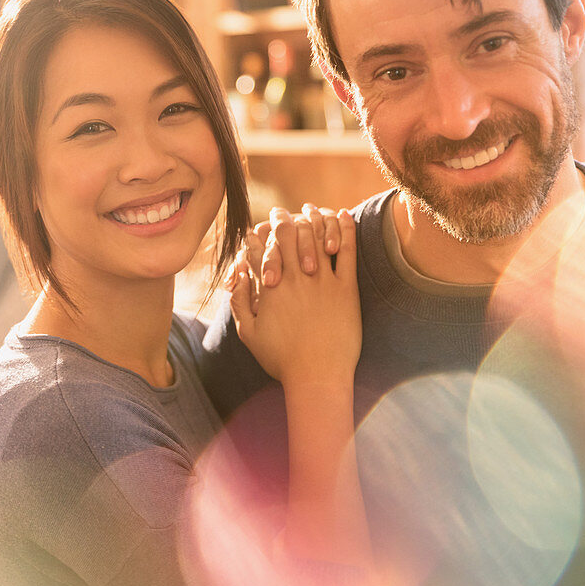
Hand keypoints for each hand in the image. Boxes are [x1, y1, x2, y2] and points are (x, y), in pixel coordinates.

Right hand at [230, 209, 360, 386]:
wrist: (318, 377)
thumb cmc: (281, 359)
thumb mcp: (248, 333)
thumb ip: (239, 301)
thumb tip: (237, 275)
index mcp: (269, 289)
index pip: (259, 249)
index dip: (256, 235)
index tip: (257, 229)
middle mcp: (295, 279)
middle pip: (287, 235)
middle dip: (281, 219)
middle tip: (281, 214)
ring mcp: (322, 282)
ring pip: (316, 237)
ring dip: (313, 218)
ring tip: (311, 209)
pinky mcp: (346, 289)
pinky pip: (347, 252)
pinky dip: (346, 231)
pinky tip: (344, 215)